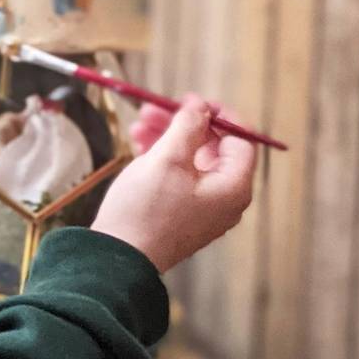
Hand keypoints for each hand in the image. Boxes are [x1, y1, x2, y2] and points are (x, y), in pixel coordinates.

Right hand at [91, 95, 257, 272]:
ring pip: (190, 161)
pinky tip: (138, 146)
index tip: (189, 100)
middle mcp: (224, 200)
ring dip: (166, 139)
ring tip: (137, 125)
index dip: (216, 114)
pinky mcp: (179, 216)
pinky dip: (161, 160)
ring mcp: (202, 210)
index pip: (239, 138)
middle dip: (182, 125)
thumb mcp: (168, 158)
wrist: (118, 258)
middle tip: (153, 108)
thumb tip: (201, 106)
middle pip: (211, 148)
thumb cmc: (145, 210)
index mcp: (233, 186)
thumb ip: (188, 125)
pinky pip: (178, 178)